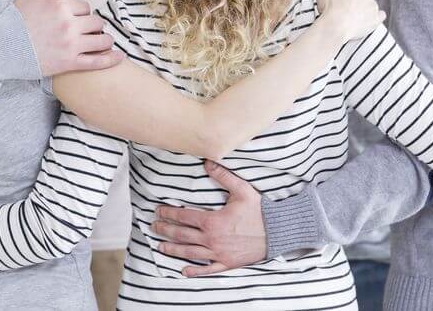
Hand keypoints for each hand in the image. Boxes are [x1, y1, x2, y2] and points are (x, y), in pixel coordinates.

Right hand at [14, 0, 124, 75]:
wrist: (0, 48)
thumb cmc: (12, 21)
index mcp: (61, 6)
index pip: (85, 7)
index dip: (82, 14)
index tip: (78, 20)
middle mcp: (69, 24)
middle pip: (96, 23)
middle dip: (94, 26)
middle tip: (88, 32)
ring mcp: (71, 45)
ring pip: (101, 40)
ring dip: (104, 41)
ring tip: (102, 43)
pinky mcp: (69, 63)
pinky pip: (97, 61)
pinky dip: (111, 59)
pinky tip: (120, 57)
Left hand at [152, 161, 265, 275]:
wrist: (278, 231)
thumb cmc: (260, 211)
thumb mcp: (241, 189)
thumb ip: (222, 175)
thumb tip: (208, 161)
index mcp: (212, 221)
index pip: (184, 216)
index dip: (169, 213)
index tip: (159, 211)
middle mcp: (212, 238)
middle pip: (182, 235)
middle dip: (166, 230)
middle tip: (154, 227)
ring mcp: (219, 253)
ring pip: (190, 252)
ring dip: (173, 249)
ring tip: (161, 247)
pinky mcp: (228, 263)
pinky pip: (208, 268)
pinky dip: (195, 270)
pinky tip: (184, 271)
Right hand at [316, 0, 384, 42]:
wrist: (336, 26)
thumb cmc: (330, 7)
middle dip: (359, 0)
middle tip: (349, 7)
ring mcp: (373, 7)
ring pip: (372, 5)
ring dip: (366, 9)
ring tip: (355, 16)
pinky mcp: (376, 19)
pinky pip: (381, 15)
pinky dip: (376, 17)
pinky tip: (369, 19)